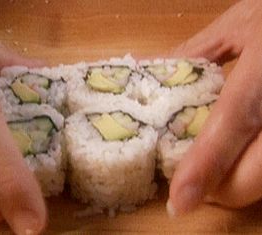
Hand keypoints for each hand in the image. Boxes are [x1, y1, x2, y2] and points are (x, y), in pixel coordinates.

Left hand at [168, 0, 261, 215]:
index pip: (232, 124)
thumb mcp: (237, 26)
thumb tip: (146, 68)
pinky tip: (236, 155)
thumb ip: (193, 53)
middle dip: (218, 189)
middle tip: (189, 184)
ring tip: (210, 171)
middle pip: (256, 173)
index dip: (205, 165)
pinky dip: (250, 170)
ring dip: (234, 184)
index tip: (179, 201)